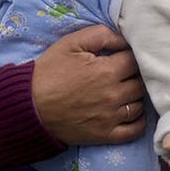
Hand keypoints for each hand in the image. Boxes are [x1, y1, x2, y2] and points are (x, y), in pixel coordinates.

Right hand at [31, 25, 146, 145]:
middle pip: (140, 83)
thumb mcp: (71, 43)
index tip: (119, 58)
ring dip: (135, 97)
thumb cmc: (49, 72)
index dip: (128, 56)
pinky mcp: (105, 135)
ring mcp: (110, 117)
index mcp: (106, 71)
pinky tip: (131, 112)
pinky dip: (138, 121)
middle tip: (121, 74)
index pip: (135, 60)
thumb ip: (101, 35)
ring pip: (140, 105)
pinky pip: (134, 130)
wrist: (29, 105)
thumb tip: (124, 39)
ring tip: (123, 92)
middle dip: (132, 76)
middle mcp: (113, 95)